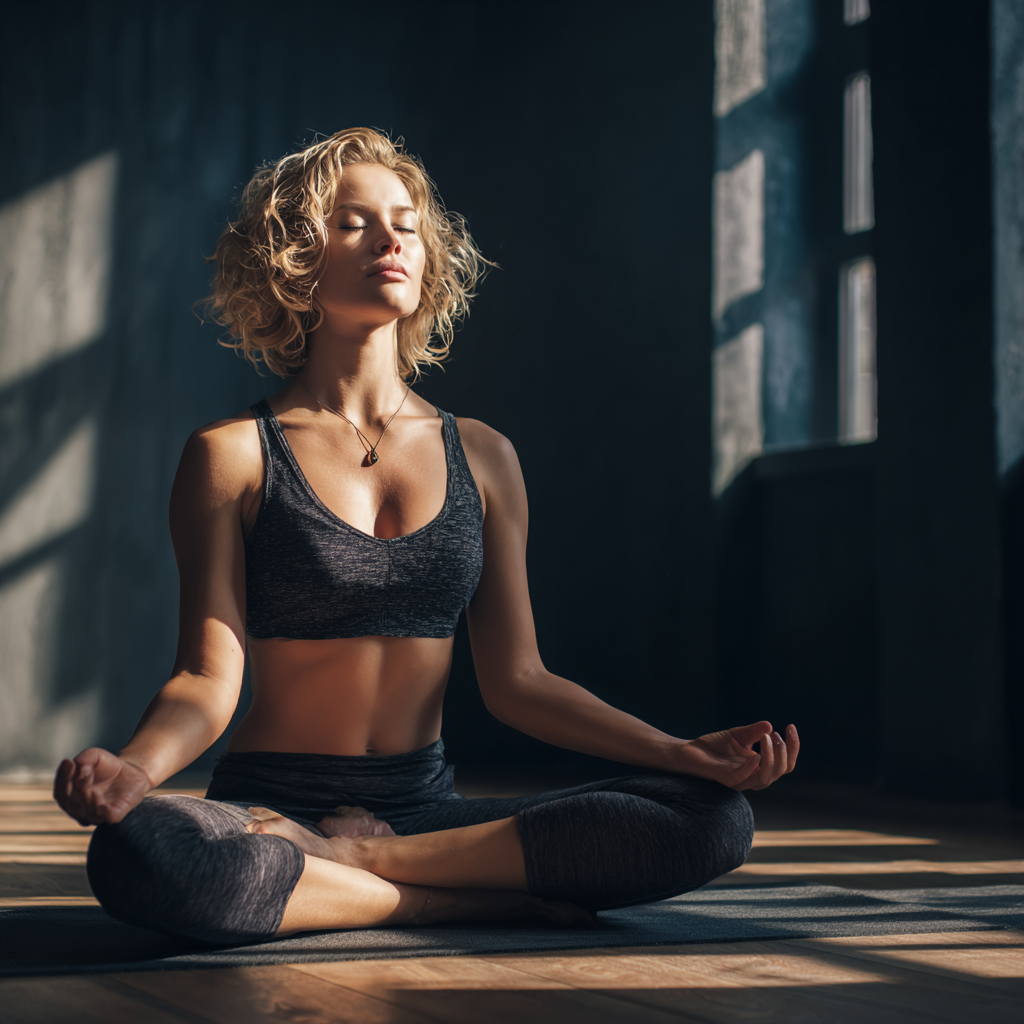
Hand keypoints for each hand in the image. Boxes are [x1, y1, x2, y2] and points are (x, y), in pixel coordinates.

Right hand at [53, 748, 151, 825]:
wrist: (129, 772)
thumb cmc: (105, 765)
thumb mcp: (93, 755)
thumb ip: (84, 759)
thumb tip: (80, 772)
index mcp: (69, 794)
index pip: (60, 790)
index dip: (62, 777)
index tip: (69, 762)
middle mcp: (78, 808)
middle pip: (72, 803)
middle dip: (78, 787)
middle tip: (86, 772)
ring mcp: (95, 814)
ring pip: (88, 812)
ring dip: (90, 799)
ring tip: (95, 787)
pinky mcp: (115, 814)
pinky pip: (110, 817)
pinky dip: (106, 813)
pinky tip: (102, 808)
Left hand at [672, 721, 799, 790]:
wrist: (690, 751)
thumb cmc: (715, 746)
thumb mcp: (738, 735)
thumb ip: (754, 732)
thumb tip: (770, 725)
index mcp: (760, 766)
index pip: (786, 764)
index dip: (793, 747)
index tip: (790, 726)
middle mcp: (753, 776)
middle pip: (780, 771)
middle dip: (783, 752)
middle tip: (775, 735)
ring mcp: (741, 779)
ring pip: (766, 778)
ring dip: (771, 758)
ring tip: (768, 739)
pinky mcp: (726, 779)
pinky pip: (742, 778)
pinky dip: (751, 768)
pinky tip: (755, 756)